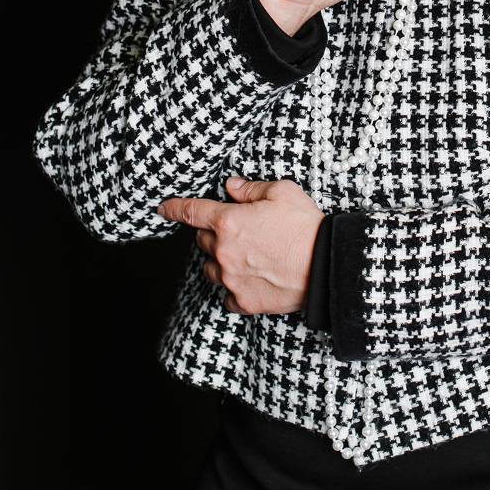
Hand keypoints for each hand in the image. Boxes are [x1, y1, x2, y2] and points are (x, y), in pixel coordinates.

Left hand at [156, 174, 324, 315]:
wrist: (326, 266)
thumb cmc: (306, 227)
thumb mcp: (282, 192)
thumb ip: (251, 189)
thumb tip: (231, 187)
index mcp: (229, 221)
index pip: (191, 212)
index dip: (174, 208)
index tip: (163, 207)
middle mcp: (223, 252)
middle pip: (202, 241)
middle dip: (214, 233)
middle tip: (238, 231)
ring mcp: (231, 279)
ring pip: (209, 269)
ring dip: (219, 260)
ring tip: (243, 256)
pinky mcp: (243, 301)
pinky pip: (226, 295)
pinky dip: (233, 287)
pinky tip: (249, 279)